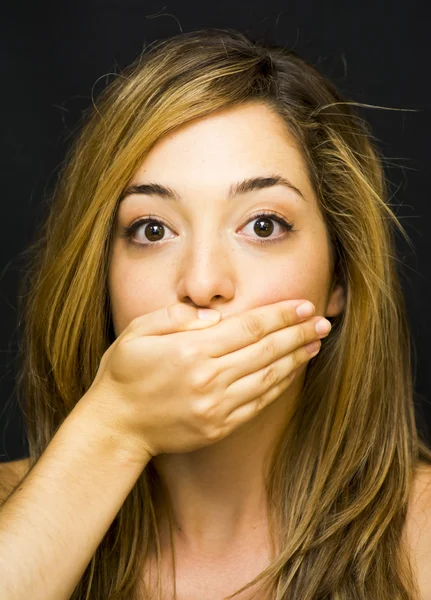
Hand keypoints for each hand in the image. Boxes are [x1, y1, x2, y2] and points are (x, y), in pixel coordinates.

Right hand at [87, 300, 330, 459]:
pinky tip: (291, 372)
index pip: (249, 327)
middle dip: (298, 333)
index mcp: (191, 351)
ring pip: (268, 378)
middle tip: (322, 321)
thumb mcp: (138, 331)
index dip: (280, 315)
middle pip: (266, 351)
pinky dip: (279, 386)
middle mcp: (209, 379)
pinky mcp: (219, 427)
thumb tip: (216, 316)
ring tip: (316, 343)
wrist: (115, 426)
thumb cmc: (124, 373)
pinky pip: (258, 403)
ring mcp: (216, 407)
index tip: (304, 306)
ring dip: (296, 359)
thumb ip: (178, 317)